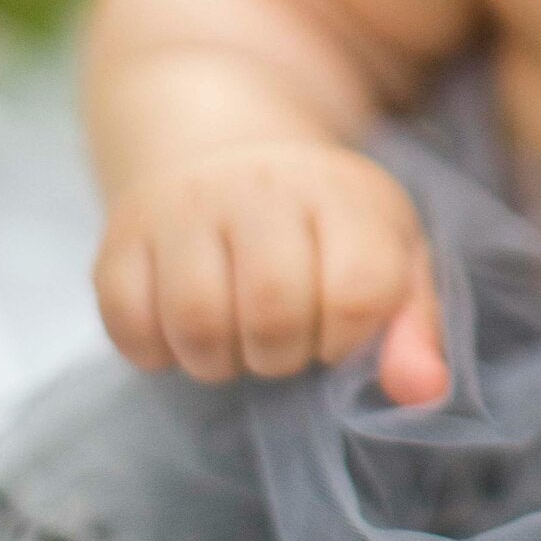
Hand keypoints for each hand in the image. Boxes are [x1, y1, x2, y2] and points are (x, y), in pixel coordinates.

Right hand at [94, 139, 448, 403]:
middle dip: (283, 355)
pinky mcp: (118, 240)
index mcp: (340, 193)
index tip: (337, 329)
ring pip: (197, 324)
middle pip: (273, 313)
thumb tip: (423, 391)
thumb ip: (415, 324)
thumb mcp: (388, 255)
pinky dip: (156, 351)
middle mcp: (259, 189)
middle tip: (283, 340)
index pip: (356, 293)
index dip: (348, 338)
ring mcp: (182, 210)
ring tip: (236, 339)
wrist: (223, 149)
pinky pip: (128, 325)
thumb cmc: (321, 225)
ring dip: (221, 362)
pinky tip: (182, 332)